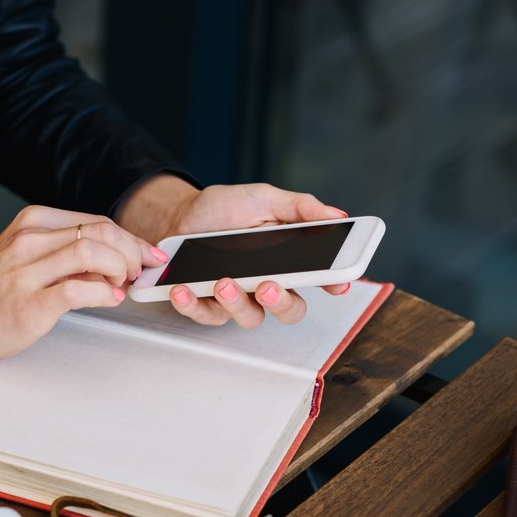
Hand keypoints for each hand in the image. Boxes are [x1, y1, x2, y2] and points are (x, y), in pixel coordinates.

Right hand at [0, 206, 164, 370]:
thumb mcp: (23, 256)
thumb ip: (64, 253)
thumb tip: (112, 261)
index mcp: (32, 223)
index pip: (96, 221)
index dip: (130, 238)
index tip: (146, 254)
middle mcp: (30, 240)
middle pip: (101, 232)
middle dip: (132, 252)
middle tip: (139, 273)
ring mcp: (28, 271)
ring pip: (93, 253)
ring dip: (120, 269)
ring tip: (121, 286)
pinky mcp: (29, 303)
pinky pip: (79, 289)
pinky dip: (104, 294)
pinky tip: (108, 299)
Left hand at [115, 177, 351, 328]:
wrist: (179, 214)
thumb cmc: (224, 209)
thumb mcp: (263, 199)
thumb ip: (299, 207)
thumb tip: (337, 215)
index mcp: (288, 260)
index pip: (318, 279)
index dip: (334, 285)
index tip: (337, 285)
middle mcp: (267, 284)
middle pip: (290, 311)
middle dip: (282, 303)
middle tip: (268, 286)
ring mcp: (238, 298)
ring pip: (251, 318)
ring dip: (237, 304)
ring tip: (222, 281)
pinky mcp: (207, 306)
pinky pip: (206, 316)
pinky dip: (193, 305)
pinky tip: (182, 289)